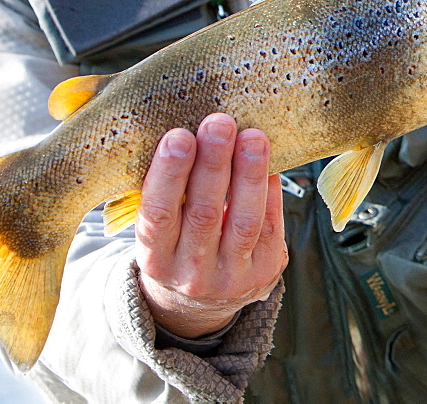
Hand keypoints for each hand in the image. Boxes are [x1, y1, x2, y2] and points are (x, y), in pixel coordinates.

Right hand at [134, 114, 286, 338]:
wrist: (199, 303)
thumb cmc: (175, 246)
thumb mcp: (158, 230)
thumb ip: (168, 192)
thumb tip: (192, 131)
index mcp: (155, 259)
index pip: (158, 215)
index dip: (169, 175)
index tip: (178, 136)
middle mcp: (192, 273)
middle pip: (204, 214)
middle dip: (213, 164)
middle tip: (219, 123)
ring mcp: (231, 277)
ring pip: (244, 221)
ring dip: (250, 173)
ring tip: (253, 136)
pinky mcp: (265, 272)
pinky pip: (271, 225)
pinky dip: (270, 189)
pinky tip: (268, 160)